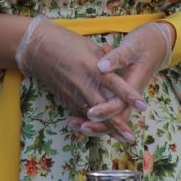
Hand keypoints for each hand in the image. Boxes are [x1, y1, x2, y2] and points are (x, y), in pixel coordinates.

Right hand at [15, 20, 136, 142]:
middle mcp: (83, 83)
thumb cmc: (65, 41)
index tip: (143, 106)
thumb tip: (119, 67)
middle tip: (131, 138)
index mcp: (93, 67)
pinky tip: (101, 130)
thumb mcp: (89, 46)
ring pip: (92, 115)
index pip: (115, 85)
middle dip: (118, 124)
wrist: (36, 47)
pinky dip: (90, 121)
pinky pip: (79, 112)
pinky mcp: (63, 98)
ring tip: (120, 138)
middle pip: (104, 107)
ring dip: (106, 128)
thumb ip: (106, 60)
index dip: (129, 96)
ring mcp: (72, 92)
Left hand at [84, 23, 172, 125]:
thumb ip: (118, 56)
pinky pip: (106, 108)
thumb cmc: (145, 43)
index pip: (120, 104)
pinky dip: (92, 113)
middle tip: (78, 126)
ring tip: (72, 124)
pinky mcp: (118, 93)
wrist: (158, 45)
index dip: (105, 110)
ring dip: (93, 122)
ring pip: (110, 116)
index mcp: (133, 85)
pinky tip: (75, 115)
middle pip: (115, 118)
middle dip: (97, 125)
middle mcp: (129, 95)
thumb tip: (100, 67)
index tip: (90, 113)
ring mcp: (123, 96)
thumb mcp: (133, 46)